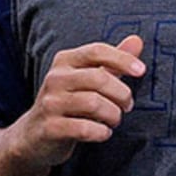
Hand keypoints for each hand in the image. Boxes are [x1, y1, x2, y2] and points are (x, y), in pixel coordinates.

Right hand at [9, 34, 145, 169]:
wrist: (33, 135)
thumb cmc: (67, 104)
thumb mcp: (86, 80)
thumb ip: (111, 62)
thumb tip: (137, 40)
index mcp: (64, 62)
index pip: (96, 51)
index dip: (122, 59)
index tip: (141, 71)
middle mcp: (54, 79)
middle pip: (99, 79)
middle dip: (122, 94)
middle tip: (126, 106)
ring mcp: (50, 103)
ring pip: (94, 104)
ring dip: (113, 115)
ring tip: (113, 120)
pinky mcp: (50, 127)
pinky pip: (85, 128)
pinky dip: (101, 132)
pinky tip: (102, 133)